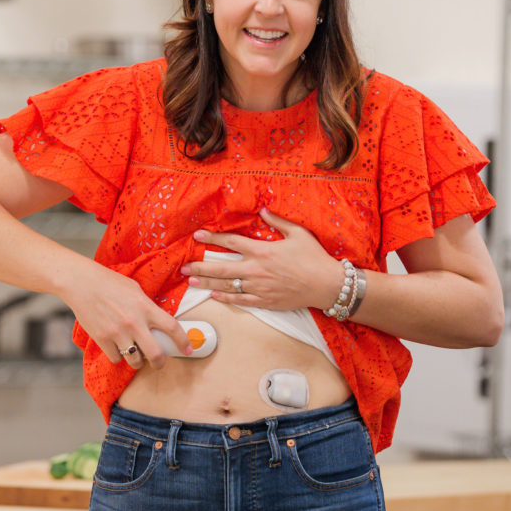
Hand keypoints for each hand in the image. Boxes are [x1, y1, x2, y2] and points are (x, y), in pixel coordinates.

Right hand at [62, 265, 191, 369]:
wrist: (81, 283)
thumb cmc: (108, 282)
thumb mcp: (135, 289)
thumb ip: (147, 306)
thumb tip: (157, 321)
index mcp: (146, 307)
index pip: (172, 327)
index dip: (183, 341)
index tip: (188, 349)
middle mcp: (134, 322)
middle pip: (156, 354)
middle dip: (160, 363)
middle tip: (159, 363)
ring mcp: (118, 333)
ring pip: (135, 361)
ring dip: (138, 362)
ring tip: (136, 356)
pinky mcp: (102, 339)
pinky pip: (116, 358)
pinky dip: (118, 356)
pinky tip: (117, 347)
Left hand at [182, 208, 340, 310]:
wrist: (326, 285)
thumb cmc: (314, 257)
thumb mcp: (298, 234)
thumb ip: (278, 221)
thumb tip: (263, 209)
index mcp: (262, 251)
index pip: (231, 242)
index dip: (212, 237)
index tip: (197, 235)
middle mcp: (256, 269)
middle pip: (221, 268)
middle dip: (200, 267)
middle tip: (184, 268)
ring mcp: (258, 287)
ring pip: (227, 285)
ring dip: (207, 283)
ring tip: (191, 282)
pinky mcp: (264, 301)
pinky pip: (240, 300)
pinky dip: (226, 298)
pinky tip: (214, 296)